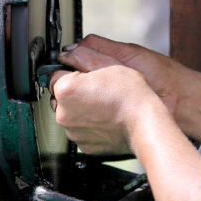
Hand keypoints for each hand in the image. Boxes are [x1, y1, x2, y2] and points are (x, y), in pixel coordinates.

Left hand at [49, 63, 163, 155]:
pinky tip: (105, 118)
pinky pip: (81, 130)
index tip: (84, 76)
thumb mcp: (108, 64)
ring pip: (71, 115)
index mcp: (65, 90)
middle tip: (97, 90)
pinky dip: (90, 125)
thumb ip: (83, 56)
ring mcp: (73, 131)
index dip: (72, 73)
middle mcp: (64, 113)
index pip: (55, 75)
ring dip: (81, 109)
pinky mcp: (83, 145)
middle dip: (74, 93)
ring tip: (104, 105)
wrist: (145, 124)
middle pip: (61, 97)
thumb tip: (68, 55)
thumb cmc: (130, 96)